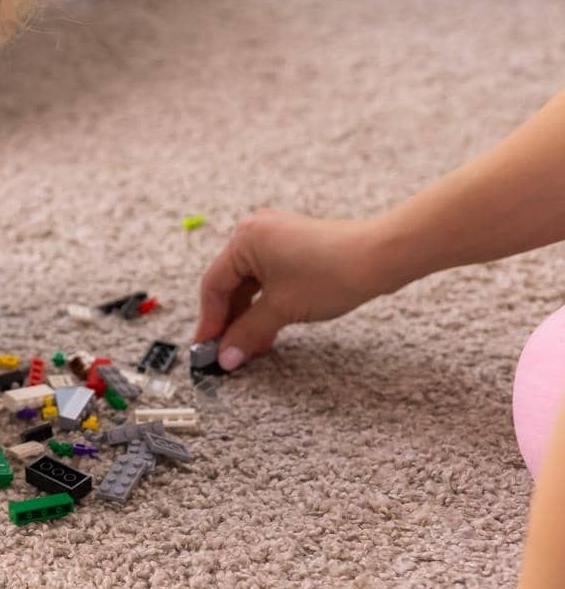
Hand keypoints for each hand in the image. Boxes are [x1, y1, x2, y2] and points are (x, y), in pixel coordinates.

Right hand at [193, 209, 387, 370]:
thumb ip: (248, 333)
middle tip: (229, 352)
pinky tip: (269, 327)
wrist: (381, 257)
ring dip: (249, 315)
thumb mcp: (282, 309)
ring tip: (252, 346)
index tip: (208, 348)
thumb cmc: (331, 274)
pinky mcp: (293, 245)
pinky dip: (265, 302)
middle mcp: (254, 232)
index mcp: (244, 239)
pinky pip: (267, 277)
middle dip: (230, 320)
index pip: (214, 284)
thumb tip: (226, 357)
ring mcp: (275, 237)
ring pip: (250, 283)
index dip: (210, 320)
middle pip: (230, 283)